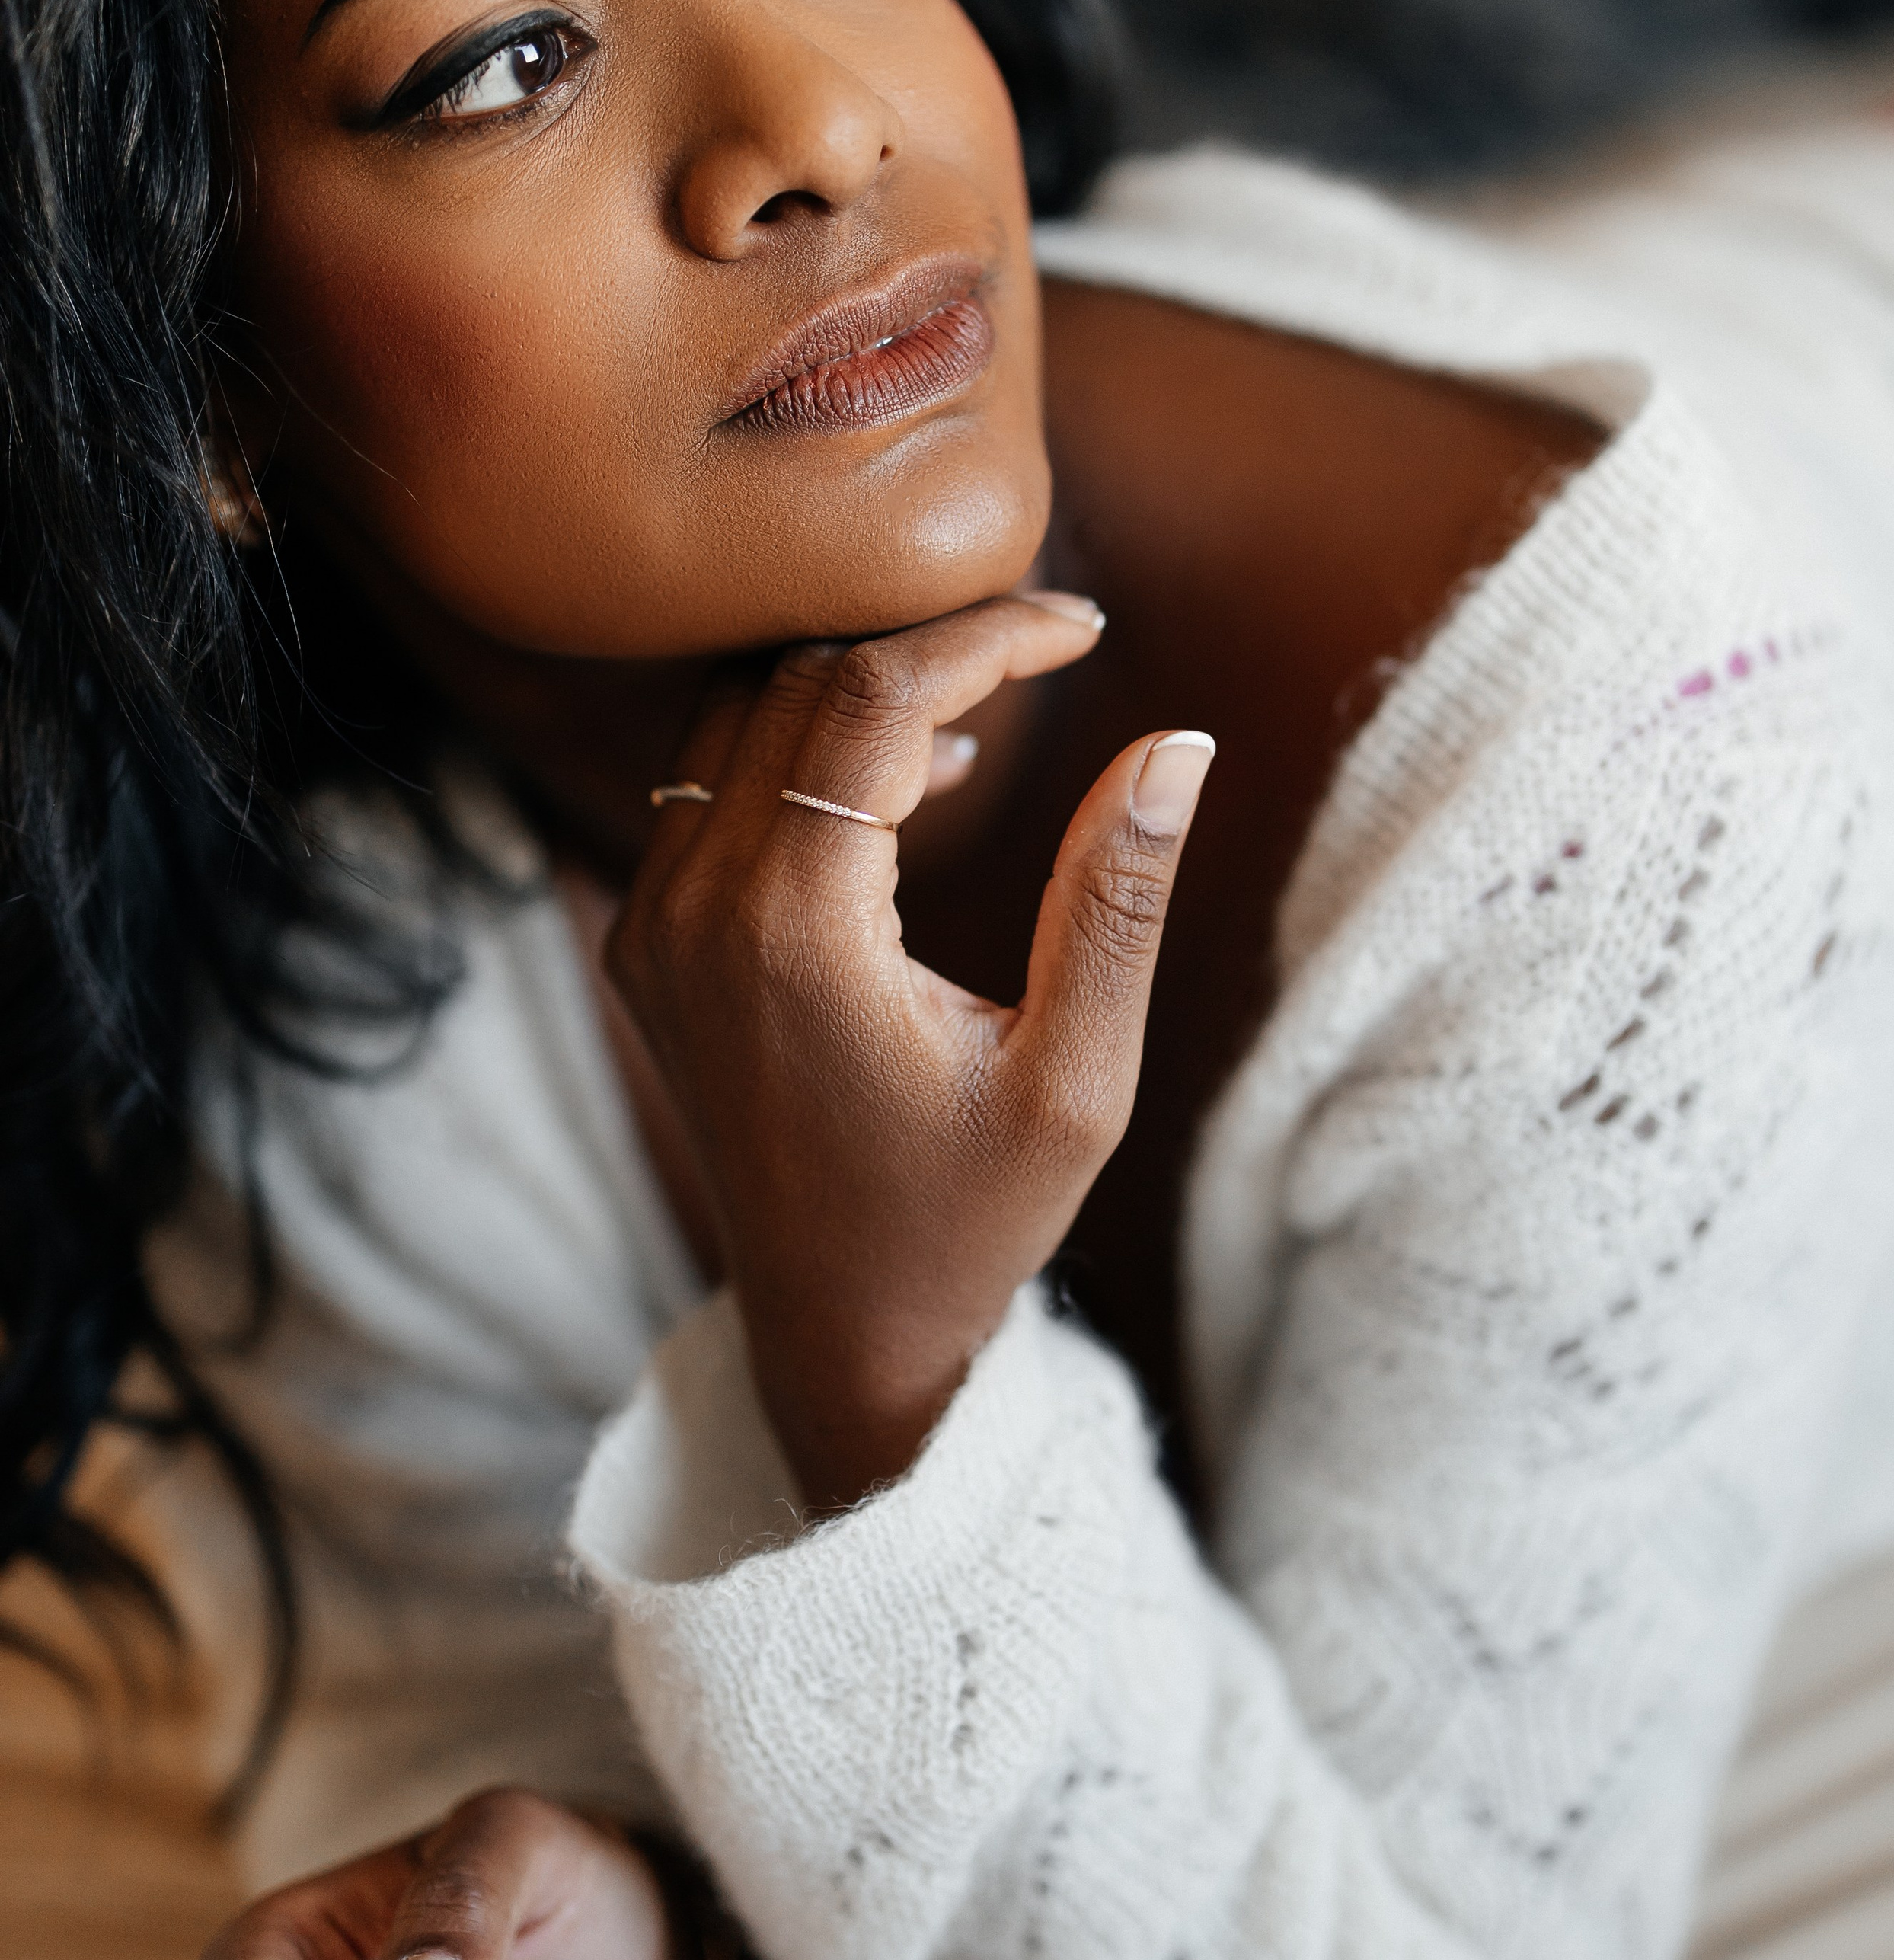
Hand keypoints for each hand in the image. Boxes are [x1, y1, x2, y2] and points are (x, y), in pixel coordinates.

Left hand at [607, 593, 1212, 1506]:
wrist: (840, 1334)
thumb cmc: (969, 1222)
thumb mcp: (1076, 1079)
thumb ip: (1115, 900)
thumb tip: (1179, 744)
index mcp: (794, 929)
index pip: (876, 695)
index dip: (988, 634)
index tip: (1081, 625)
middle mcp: (695, 908)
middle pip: (801, 680)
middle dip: (928, 639)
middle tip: (1046, 641)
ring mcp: (653, 922)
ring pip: (741, 714)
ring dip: (859, 683)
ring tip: (988, 701)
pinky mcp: (648, 942)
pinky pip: (710, 782)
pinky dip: (803, 745)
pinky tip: (910, 776)